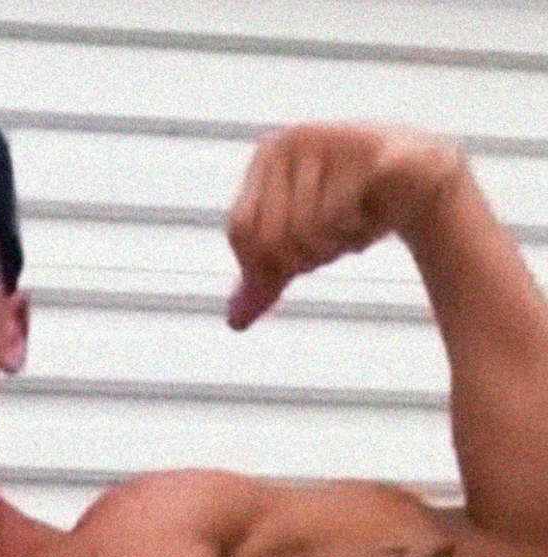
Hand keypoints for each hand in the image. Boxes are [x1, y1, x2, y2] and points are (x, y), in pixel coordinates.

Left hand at [226, 124, 463, 329]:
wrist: (417, 189)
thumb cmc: (351, 209)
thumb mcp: (298, 247)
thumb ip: (264, 281)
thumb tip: (235, 321)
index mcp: (267, 156)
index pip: (242, 232)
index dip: (267, 262)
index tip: (299, 252)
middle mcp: (291, 141)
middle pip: (273, 238)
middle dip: (305, 255)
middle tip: (333, 234)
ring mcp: (329, 142)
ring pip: (308, 231)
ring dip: (335, 245)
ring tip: (354, 221)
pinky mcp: (370, 153)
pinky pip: (340, 216)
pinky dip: (356, 233)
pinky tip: (372, 213)